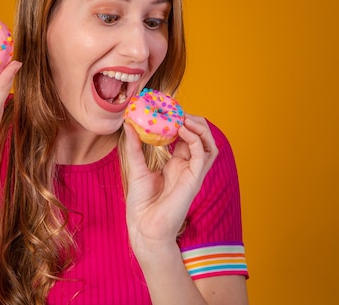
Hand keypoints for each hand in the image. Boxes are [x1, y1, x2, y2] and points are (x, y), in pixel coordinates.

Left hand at [123, 115, 218, 250]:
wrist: (144, 227)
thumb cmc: (141, 204)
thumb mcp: (136, 167)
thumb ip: (134, 146)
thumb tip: (128, 124)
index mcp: (177, 165)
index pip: (187, 138)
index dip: (182, 122)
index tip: (169, 110)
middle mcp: (188, 168)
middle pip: (202, 139)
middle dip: (194, 122)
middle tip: (179, 112)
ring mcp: (193, 173)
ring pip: (210, 145)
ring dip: (201, 128)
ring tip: (185, 117)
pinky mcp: (194, 180)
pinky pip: (203, 155)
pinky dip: (197, 139)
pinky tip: (183, 130)